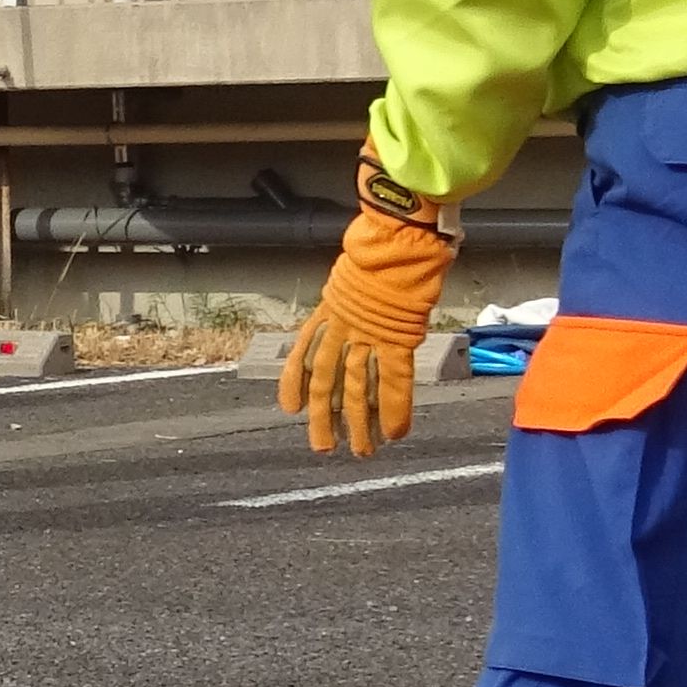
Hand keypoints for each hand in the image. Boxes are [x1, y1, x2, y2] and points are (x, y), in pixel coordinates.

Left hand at [280, 174, 459, 459]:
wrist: (396, 235)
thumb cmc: (383, 246)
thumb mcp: (353, 273)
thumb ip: (350, 297)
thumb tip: (356, 307)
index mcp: (329, 312)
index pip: (303, 355)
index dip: (294, 384)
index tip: (290, 409)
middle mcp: (342, 329)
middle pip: (325, 382)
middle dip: (324, 418)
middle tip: (323, 449)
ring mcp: (368, 336)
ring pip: (356, 389)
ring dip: (357, 424)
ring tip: (360, 452)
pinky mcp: (396, 339)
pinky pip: (394, 382)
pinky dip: (395, 410)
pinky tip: (396, 434)